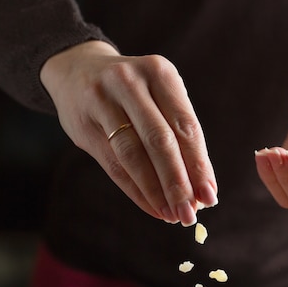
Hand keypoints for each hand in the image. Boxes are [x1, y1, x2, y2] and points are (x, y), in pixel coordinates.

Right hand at [40, 41, 217, 225]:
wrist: (77, 71)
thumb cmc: (135, 93)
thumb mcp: (159, 96)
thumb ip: (179, 135)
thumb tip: (201, 190)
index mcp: (159, 72)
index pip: (185, 126)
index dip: (199, 165)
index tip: (210, 197)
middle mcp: (130, 82)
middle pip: (159, 141)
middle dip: (178, 183)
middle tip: (190, 214)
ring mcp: (102, 101)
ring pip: (133, 155)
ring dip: (156, 192)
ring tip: (172, 215)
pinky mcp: (83, 124)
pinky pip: (113, 165)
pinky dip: (136, 191)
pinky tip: (152, 207)